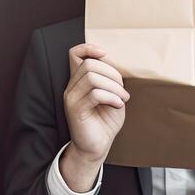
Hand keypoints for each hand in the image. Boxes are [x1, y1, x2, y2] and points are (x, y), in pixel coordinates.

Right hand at [59, 44, 127, 191]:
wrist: (97, 147)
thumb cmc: (105, 122)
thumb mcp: (112, 95)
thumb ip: (110, 79)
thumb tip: (113, 64)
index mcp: (79, 81)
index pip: (74, 53)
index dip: (89, 48)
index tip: (105, 55)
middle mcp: (72, 87)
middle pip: (90, 64)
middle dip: (113, 74)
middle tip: (122, 90)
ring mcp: (71, 98)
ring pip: (92, 77)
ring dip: (114, 87)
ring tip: (122, 99)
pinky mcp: (75, 110)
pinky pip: (95, 94)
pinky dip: (111, 97)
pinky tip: (118, 105)